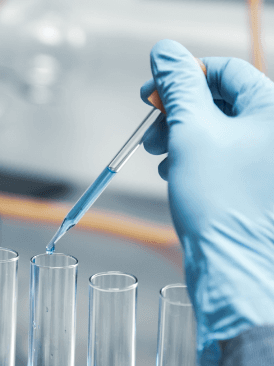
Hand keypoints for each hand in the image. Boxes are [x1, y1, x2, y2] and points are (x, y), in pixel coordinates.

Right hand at [140, 39, 273, 365]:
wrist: (233, 266)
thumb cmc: (220, 204)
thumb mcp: (191, 133)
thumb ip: (178, 88)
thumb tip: (165, 52)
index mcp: (270, 112)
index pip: (226, 72)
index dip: (184, 77)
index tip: (151, 92)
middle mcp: (270, 134)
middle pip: (220, 102)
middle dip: (178, 112)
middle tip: (151, 128)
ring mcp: (261, 161)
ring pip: (216, 132)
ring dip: (181, 137)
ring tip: (160, 155)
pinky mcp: (248, 185)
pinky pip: (218, 158)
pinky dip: (191, 159)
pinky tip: (174, 172)